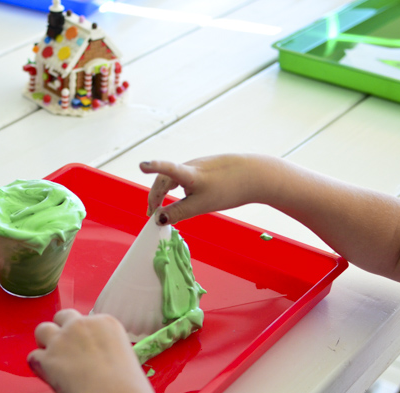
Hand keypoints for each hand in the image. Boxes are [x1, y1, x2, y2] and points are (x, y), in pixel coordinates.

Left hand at [27, 309, 149, 392]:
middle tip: (65, 348)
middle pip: (62, 316)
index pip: (86, 320)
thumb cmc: (127, 385)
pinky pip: (33, 356)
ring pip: (42, 330)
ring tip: (51, 357)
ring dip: (44, 342)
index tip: (86, 349)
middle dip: (61, 329)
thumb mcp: (126, 355)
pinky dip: (38, 365)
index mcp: (104, 322)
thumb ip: (108, 350)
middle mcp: (81, 325)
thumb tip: (99, 362)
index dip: (83, 335)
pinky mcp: (47, 358)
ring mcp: (62, 340)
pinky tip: (46, 374)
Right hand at [140, 154, 281, 224]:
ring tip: (162, 209)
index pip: (167, 169)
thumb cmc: (230, 189)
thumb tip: (159, 219)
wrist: (257, 175)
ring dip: (164, 193)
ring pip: (173, 178)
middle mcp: (190, 165)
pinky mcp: (204, 166)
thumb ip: (178, 212)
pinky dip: (177, 189)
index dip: (154, 167)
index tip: (142, 165)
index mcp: (190, 173)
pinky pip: (183, 177)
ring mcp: (197, 164)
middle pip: (164, 179)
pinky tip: (182, 198)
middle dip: (155, 197)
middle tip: (151, 214)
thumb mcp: (201, 206)